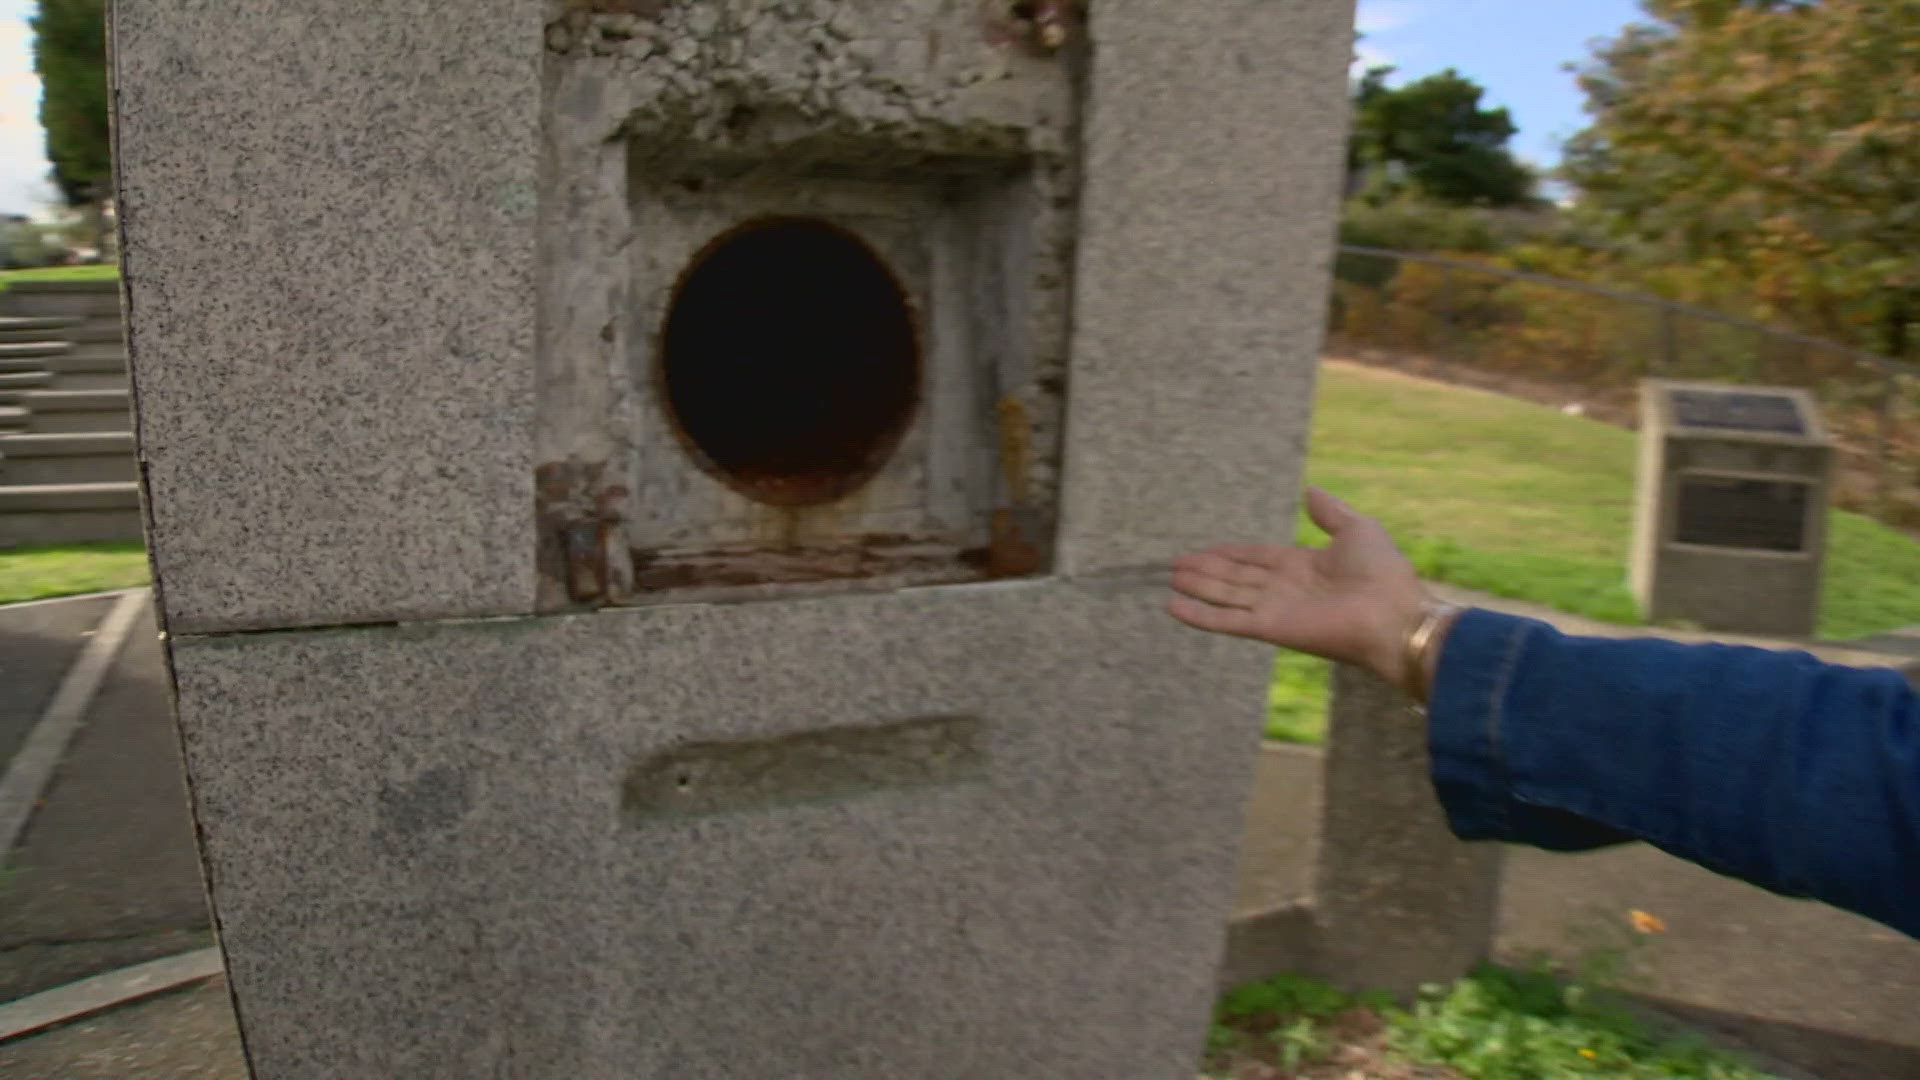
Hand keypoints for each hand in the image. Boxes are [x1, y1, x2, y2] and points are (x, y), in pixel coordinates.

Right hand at [1167, 488, 1430, 686]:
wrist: (1395, 616)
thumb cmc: (1384, 573)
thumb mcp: (1358, 529)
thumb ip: (1329, 512)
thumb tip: (1310, 491)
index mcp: (1302, 565)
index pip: (1256, 559)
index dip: (1230, 554)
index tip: (1206, 550)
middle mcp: (1283, 588)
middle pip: (1235, 577)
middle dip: (1206, 570)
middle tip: (1175, 564)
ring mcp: (1274, 609)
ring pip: (1225, 595)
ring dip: (1198, 587)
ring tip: (1171, 579)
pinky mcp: (1269, 628)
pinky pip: (1227, 620)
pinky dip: (1199, 615)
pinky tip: (1173, 607)